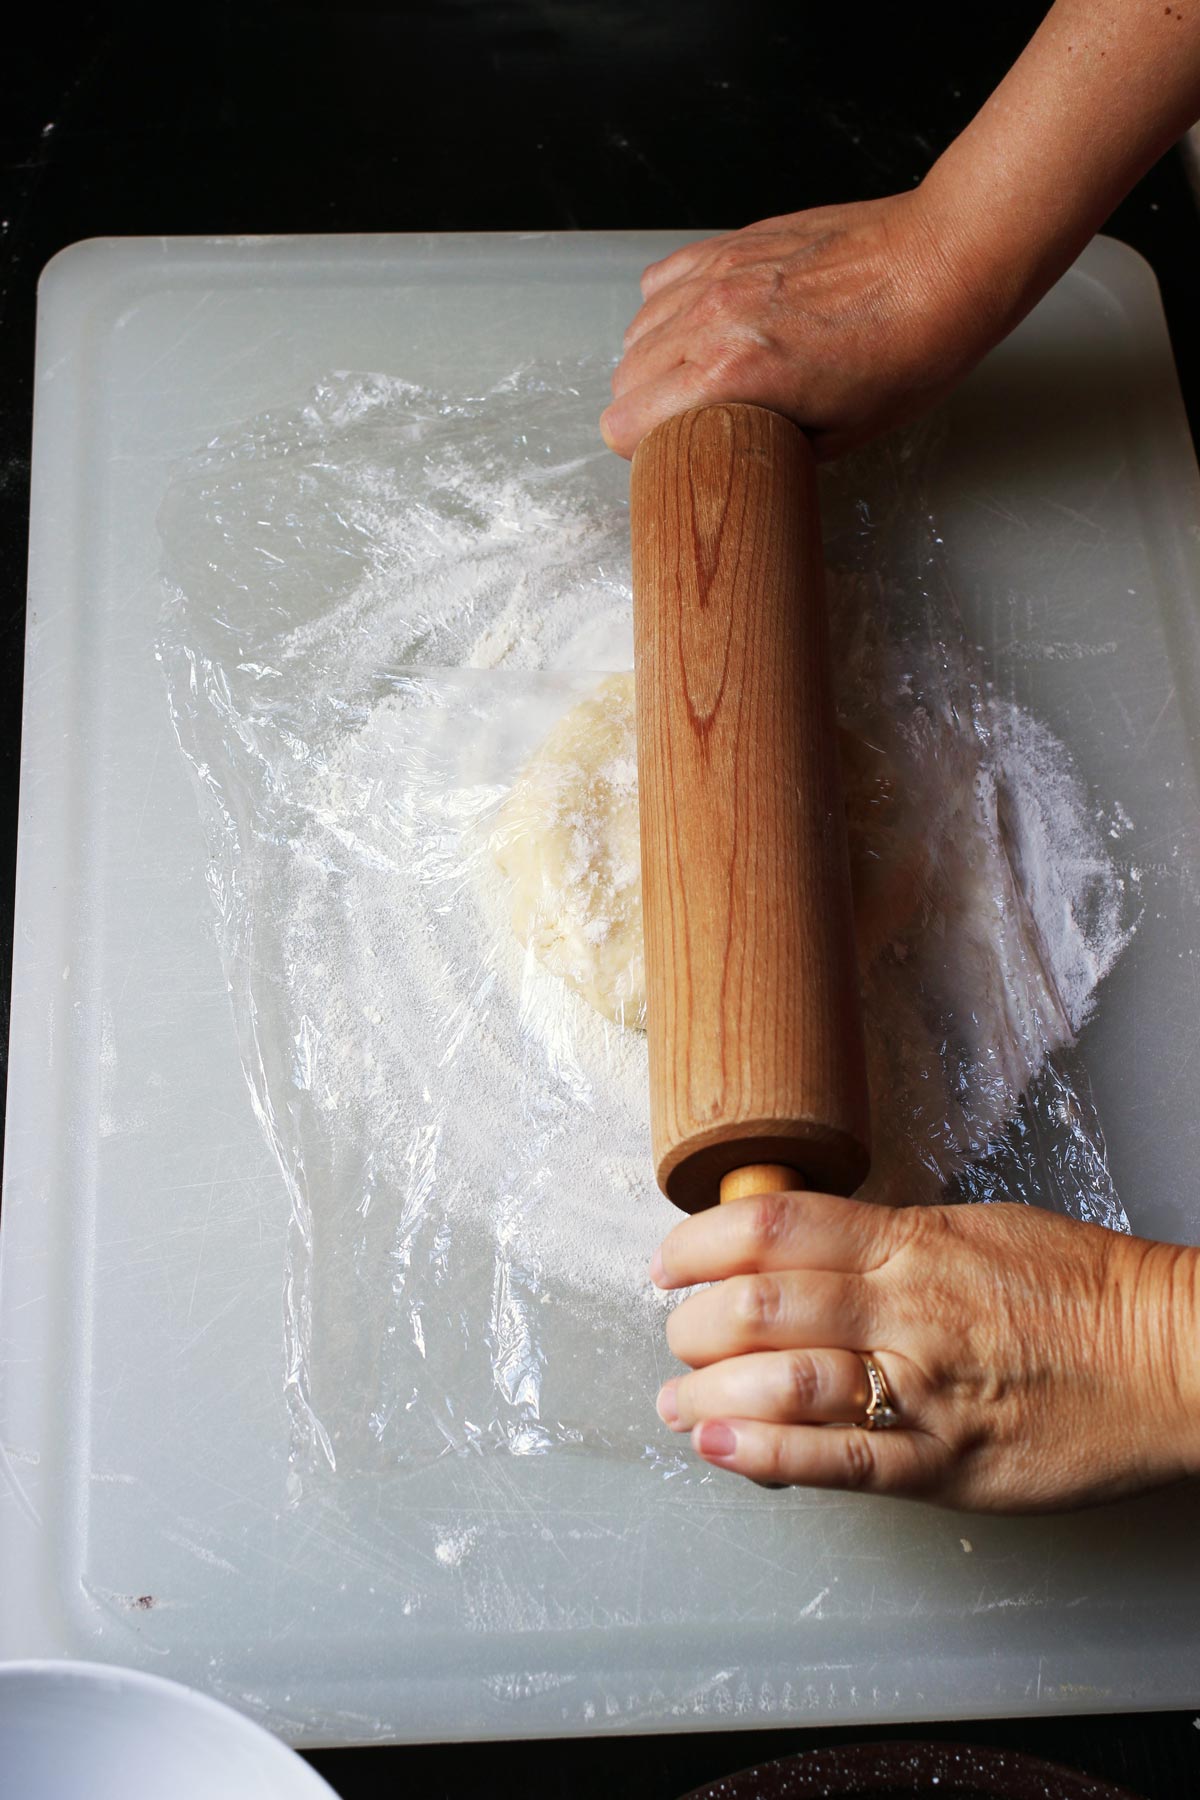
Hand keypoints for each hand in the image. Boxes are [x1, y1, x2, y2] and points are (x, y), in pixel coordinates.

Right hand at [601, 192, 1001, 461]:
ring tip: (697, 374)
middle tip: (689, 422)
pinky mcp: (735, 243)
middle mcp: (710, 320)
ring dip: (654, 358)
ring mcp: (718, 274)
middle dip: (645, 407)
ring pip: (637, 328)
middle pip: (624, 377)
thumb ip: (768, 444)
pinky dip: (666, 307)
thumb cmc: (910, 353)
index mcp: (731, 376)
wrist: (945, 264)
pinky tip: (699, 323)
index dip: (641, 447)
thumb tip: (737, 452)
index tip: (670, 453)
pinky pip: (663, 279)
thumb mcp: (840, 437)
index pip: (624, 422)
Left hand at [651, 1192, 1199, 1511]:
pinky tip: (721, 1448)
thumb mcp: (972, 1229)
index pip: (775, 1225)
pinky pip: (841, 1459)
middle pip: (760, 1301)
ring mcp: (923, 1386)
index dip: (700, 1243)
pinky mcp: (946, 1461)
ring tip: (679, 1405)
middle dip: (693, 1325)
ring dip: (708, 1394)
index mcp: (910, 1242)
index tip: (667, 1264)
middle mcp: (905, 1306)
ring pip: (783, 1379)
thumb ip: (886, 1240)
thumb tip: (803, 1245)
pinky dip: (767, 1455)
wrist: (1170, 1353)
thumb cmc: (1077, 1288)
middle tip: (677, 1340)